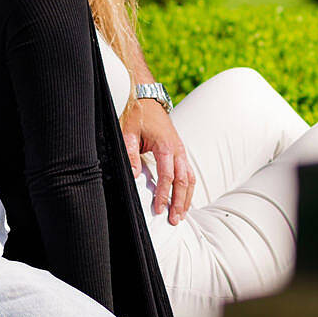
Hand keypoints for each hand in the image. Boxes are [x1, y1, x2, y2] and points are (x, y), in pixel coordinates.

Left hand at [122, 97, 195, 223]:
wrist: (145, 96)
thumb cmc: (136, 114)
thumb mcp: (127, 133)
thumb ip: (130, 155)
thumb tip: (133, 177)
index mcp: (166, 146)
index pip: (168, 177)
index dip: (164, 196)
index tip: (159, 210)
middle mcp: (177, 149)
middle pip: (184, 181)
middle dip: (180, 202)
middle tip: (175, 220)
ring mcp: (181, 150)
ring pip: (190, 178)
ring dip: (187, 197)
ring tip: (182, 215)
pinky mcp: (179, 150)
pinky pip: (189, 172)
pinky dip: (188, 187)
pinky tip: (184, 199)